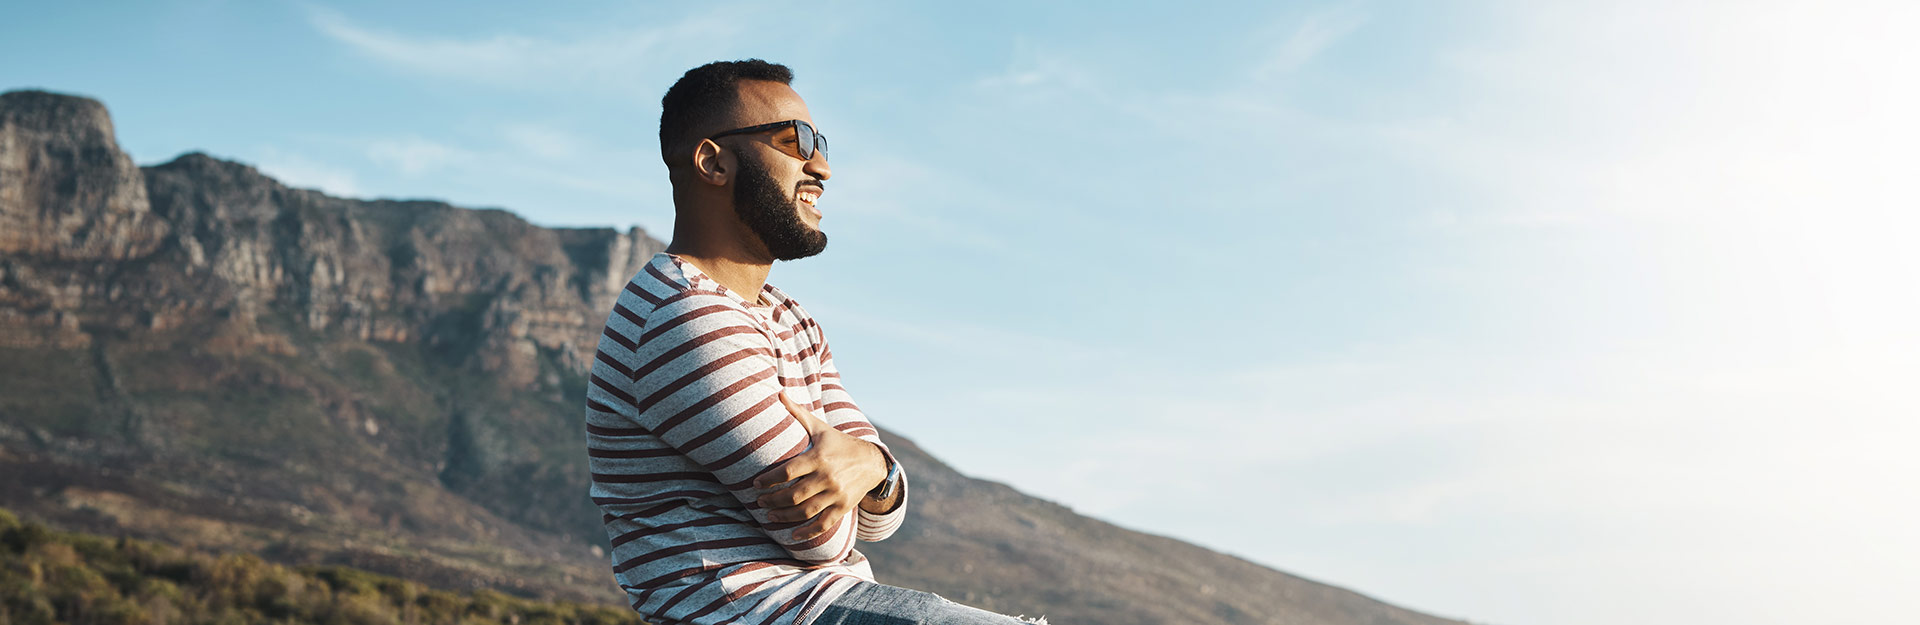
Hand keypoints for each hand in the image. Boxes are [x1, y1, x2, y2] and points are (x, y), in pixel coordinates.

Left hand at [753, 393, 886, 541]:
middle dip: (773, 500)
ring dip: (784, 516)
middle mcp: (827, 476)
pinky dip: (807, 532)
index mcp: (819, 457)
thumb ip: (798, 414)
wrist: (872, 462)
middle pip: (794, 494)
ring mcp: (836, 494)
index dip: (769, 480)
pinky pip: (823, 524)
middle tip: (760, 502)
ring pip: (806, 511)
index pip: (788, 471)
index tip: (755, 484)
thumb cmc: (839, 443)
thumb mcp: (820, 428)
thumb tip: (778, 393)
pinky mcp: (843, 507)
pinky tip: (793, 536)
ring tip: (770, 516)